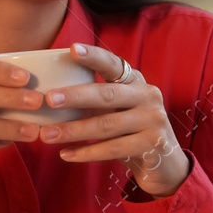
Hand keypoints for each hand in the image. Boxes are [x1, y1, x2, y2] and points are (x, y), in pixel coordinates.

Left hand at [36, 42, 190, 198]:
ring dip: (73, 130)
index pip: (113, 64)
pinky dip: (87, 152)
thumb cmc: (132, 131)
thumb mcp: (120, 109)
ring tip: (47, 135)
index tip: (72, 49)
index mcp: (136, 81)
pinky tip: (66, 154)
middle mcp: (147, 96)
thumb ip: (97, 99)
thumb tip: (51, 95)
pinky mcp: (153, 145)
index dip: (94, 57)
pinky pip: (113, 149)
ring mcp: (153, 120)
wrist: (165, 163)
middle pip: (107, 95)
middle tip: (48, 99)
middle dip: (75, 96)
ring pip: (106, 125)